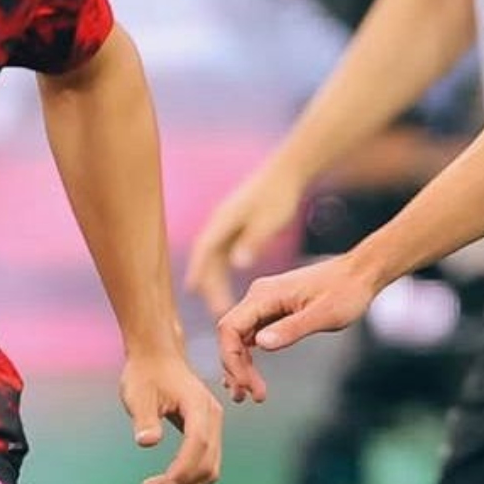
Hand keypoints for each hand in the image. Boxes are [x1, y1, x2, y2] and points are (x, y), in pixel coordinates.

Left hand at [120, 351, 223, 483]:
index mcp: (199, 407)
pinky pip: (204, 462)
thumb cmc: (146, 373)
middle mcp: (213, 418)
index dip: (179, 472)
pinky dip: (189, 482)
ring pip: (209, 468)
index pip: (197, 446)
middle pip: (208, 464)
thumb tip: (147, 441)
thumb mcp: (139, 394)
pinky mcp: (206, 432)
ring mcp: (212, 425)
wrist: (157, 356)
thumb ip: (145, 419)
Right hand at [183, 165, 304, 315]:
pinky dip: (221, 271)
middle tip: (216, 312)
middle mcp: (220, 223)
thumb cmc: (279, 195)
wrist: (287, 172)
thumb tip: (236, 263)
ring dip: (214, 280)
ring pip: (213, 257)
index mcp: (224, 220)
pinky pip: (222, 253)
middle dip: (208, 285)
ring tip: (219, 307)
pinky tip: (225, 286)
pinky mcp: (235, 226)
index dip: (199, 272)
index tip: (195, 294)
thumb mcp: (269, 220)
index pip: (205, 250)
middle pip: (207, 258)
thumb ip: (253, 241)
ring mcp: (226, 224)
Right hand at [217, 255, 378, 403]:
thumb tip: (259, 344)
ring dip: (240, 365)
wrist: (361, 274)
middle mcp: (259, 296)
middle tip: (247, 397)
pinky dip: (248, 356)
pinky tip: (250, 375)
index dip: (231, 360)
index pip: (229, 329)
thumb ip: (291, 329)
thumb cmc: (346, 291)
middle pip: (231, 336)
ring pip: (239, 337)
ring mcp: (265, 302)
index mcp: (264, 295)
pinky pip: (252, 334)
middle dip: (235, 368)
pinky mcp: (274, 309)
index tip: (246, 385)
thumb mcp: (323, 315)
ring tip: (246, 395)